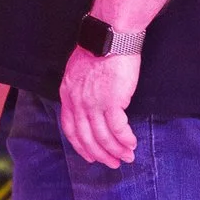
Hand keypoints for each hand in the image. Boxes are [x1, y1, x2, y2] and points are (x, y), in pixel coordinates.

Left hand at [59, 46, 140, 167]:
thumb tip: (88, 102)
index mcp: (68, 94)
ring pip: (103, 136)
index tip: (90, 156)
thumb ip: (80, 89)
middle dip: (100, 154)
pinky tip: (132, 144)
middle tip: (112, 163)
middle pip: (86, 137)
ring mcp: (94, 103)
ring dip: (116, 150)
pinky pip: (118, 128)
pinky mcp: (112, 101)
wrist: (110, 36)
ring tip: (127, 157)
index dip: (80, 145)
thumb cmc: (99, 48)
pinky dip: (125, 139)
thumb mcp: (78, 71)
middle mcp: (78, 102)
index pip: (70, 128)